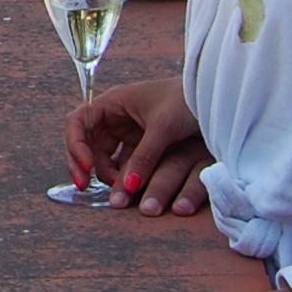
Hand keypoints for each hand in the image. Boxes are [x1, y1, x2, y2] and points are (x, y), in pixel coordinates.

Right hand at [66, 74, 210, 215]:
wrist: (216, 100)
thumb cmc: (187, 100)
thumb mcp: (163, 128)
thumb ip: (143, 158)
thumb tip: (127, 188)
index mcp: (113, 103)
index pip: (78, 122)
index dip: (76, 145)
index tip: (86, 167)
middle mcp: (116, 117)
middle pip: (87, 143)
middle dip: (86, 165)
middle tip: (87, 187)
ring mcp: (129, 133)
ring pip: (105, 157)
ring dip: (106, 174)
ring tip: (119, 190)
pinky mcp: (143, 146)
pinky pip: (125, 164)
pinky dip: (124, 177)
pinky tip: (129, 189)